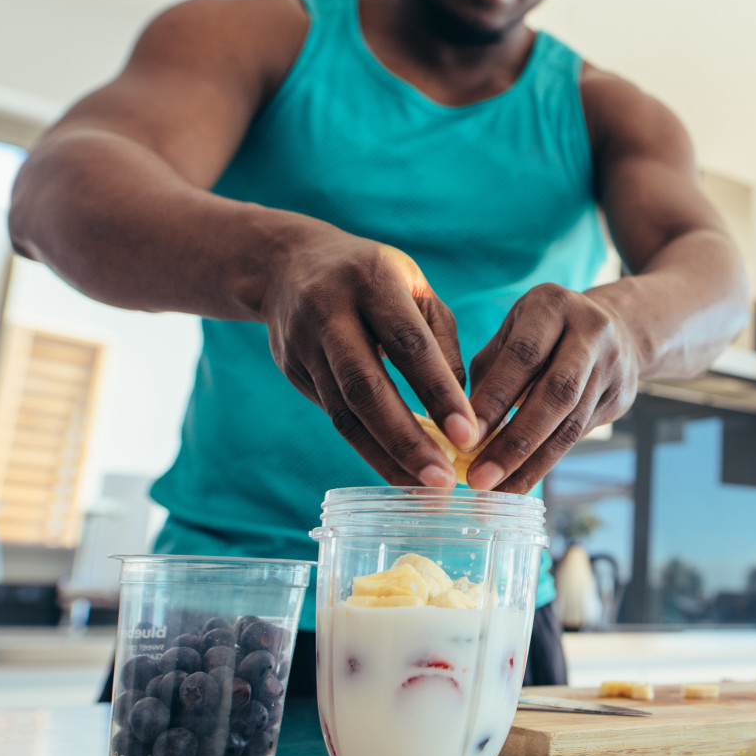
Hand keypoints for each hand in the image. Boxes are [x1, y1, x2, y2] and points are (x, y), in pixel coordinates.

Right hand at [259, 231, 478, 485]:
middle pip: (366, 387)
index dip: (438, 392)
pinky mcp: (292, 370)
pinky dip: (368, 449)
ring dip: (386, 457)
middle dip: (406, 440)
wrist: (287, 264)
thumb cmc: (375, 279)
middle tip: (443, 482)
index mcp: (372, 280)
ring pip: (344, 412)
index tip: (469, 436)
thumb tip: (464, 413)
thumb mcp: (415, 291)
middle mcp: (330, 311)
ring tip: (424, 491)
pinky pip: (334, 417)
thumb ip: (440, 345)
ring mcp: (303, 343)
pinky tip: (398, 472)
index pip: (408, 344)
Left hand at [464, 284, 639, 491]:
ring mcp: (613, 365)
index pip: (523, 356)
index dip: (494, 399)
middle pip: (555, 394)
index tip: (464, 438)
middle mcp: (591, 332)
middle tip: (479, 478)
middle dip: (515, 441)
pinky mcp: (622, 397)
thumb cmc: (542, 334)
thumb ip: (488, 374)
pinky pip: (579, 436)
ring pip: (571, 423)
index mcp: (553, 305)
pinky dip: (545, 462)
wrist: (616, 328)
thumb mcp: (512, 333)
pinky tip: (518, 481)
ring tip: (496, 491)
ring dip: (530, 463)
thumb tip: (458, 428)